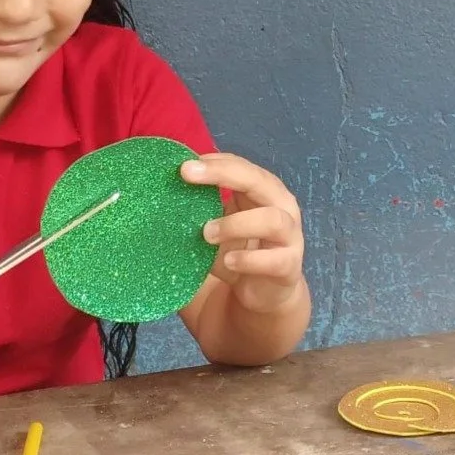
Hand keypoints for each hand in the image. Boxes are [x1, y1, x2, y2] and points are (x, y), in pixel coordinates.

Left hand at [182, 154, 304, 314]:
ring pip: (272, 220)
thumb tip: (164, 193)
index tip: (185, 165)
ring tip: (207, 233)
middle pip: (260, 181)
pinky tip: (228, 262)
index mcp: (263, 190)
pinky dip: (248, 259)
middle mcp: (281, 207)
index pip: (241, 166)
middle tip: (189, 175)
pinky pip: (274, 260)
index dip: (216, 163)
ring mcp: (289, 237)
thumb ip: (203, 208)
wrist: (265, 292)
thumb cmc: (240, 248)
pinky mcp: (289, 267)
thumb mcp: (219, 224)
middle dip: (224, 174)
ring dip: (235, 224)